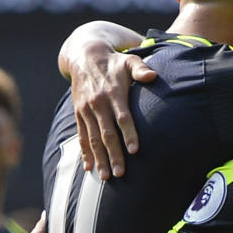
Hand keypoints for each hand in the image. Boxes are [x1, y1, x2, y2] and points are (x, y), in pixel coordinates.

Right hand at [66, 43, 154, 179]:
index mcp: (113, 93)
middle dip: (114, 154)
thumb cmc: (114, 62)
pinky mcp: (79, 114)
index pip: (122, 117)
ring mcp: (86, 110)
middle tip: (121, 173)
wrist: (85, 56)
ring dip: (99, 158)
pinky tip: (88, 167)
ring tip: (105, 177)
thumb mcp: (129, 60)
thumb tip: (153, 76)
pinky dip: (84, 152)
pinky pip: (81, 136)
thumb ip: (141, 69)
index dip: (129, 134)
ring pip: (93, 139)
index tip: (135, 150)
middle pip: (107, 133)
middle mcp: (98, 104)